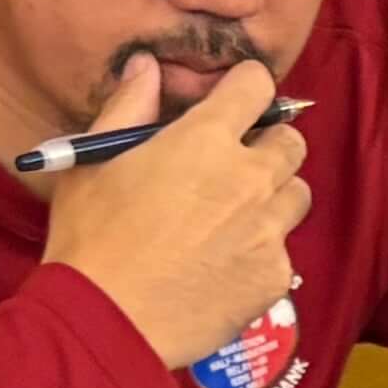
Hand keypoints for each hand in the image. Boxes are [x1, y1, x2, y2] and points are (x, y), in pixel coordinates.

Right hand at [40, 55, 309, 370]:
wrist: (105, 321)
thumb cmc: (91, 238)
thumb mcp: (95, 161)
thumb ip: (129, 106)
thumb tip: (147, 66)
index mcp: (205, 139)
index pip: (257, 85)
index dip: (245, 89)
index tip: (232, 104)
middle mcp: (248, 178)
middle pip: (291, 142)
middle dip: (267, 145)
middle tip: (232, 166)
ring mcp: (267, 230)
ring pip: (296, 195)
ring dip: (273, 197)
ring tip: (233, 217)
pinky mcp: (272, 276)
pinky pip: (284, 250)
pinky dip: (261, 252)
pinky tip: (223, 265)